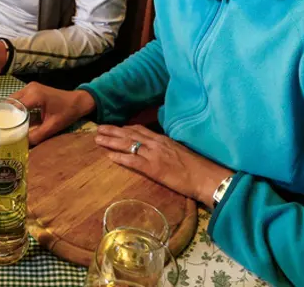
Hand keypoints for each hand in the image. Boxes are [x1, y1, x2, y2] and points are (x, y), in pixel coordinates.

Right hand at [10, 83, 95, 145]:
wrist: (78, 102)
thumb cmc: (67, 112)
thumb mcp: (52, 126)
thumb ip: (37, 135)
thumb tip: (22, 144)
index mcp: (35, 95)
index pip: (14, 107)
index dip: (8, 119)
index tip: (3, 131)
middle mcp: (30, 88)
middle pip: (10, 101)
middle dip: (6, 115)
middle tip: (3, 129)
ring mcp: (30, 87)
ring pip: (13, 99)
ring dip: (10, 111)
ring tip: (8, 125)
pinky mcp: (32, 89)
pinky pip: (18, 98)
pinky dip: (15, 108)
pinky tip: (16, 119)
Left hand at [95, 124, 231, 204]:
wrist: (206, 177)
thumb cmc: (197, 168)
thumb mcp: (180, 152)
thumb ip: (167, 149)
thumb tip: (159, 150)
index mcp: (163, 139)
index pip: (140, 130)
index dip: (125, 128)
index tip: (114, 127)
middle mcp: (157, 143)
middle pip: (130, 134)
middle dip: (112, 131)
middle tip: (98, 128)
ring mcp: (154, 155)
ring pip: (128, 144)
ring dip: (111, 141)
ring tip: (97, 139)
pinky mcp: (154, 168)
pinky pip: (133, 161)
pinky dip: (120, 157)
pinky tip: (109, 156)